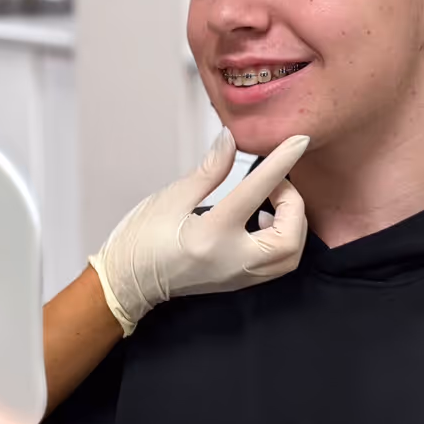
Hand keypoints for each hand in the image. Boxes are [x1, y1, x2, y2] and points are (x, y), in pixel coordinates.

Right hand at [88, 130, 308, 333]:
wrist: (126, 282)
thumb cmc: (140, 242)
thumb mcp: (171, 198)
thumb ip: (209, 170)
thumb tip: (230, 140)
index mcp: (211, 235)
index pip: (257, 191)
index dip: (282, 162)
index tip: (297, 143)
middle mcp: (231, 261)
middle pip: (289, 237)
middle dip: (293, 204)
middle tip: (276, 183)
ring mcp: (237, 277)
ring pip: (289, 256)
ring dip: (292, 225)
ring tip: (271, 203)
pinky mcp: (238, 282)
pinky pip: (277, 265)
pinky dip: (283, 240)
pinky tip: (264, 223)